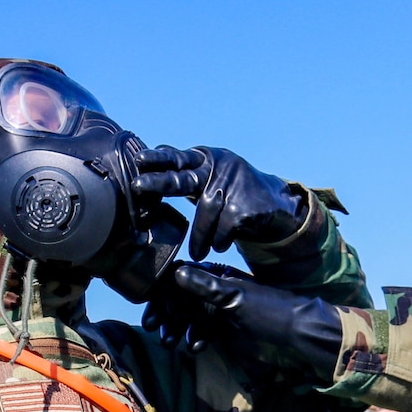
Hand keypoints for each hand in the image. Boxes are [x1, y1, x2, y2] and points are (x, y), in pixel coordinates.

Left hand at [131, 146, 305, 259]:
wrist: (273, 205)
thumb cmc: (230, 193)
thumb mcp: (207, 178)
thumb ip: (181, 174)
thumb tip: (141, 170)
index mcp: (204, 160)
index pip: (176, 158)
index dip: (158, 159)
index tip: (138, 160)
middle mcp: (218, 166)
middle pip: (183, 178)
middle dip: (159, 182)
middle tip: (137, 186)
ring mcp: (234, 183)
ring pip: (205, 212)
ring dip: (200, 236)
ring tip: (197, 253)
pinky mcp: (247, 204)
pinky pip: (224, 229)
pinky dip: (220, 240)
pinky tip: (221, 246)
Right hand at [141, 264, 342, 379]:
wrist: (297, 334)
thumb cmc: (270, 309)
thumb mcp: (236, 296)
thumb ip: (206, 286)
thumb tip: (176, 272)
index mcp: (216, 275)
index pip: (180, 278)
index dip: (162, 292)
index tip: (151, 308)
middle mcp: (214, 290)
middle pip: (180, 300)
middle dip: (166, 314)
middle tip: (154, 328)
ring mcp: (219, 311)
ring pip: (188, 318)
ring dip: (177, 329)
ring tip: (170, 342)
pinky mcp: (225, 329)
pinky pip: (202, 332)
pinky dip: (195, 339)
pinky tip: (195, 347)